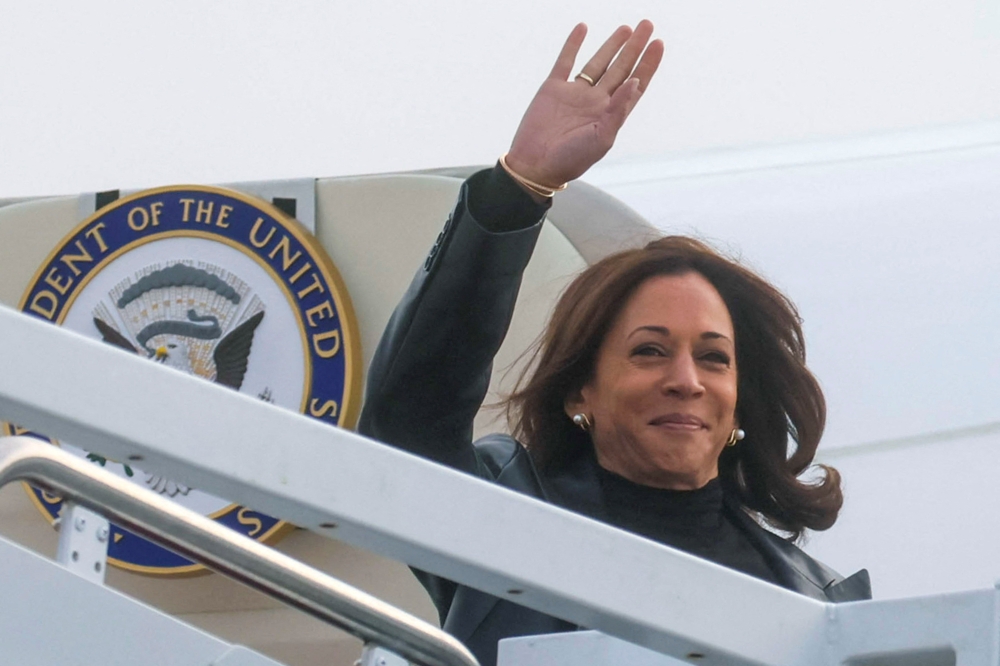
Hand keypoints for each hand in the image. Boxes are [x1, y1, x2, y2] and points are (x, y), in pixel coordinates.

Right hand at [505, 21, 662, 189]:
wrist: (535, 165)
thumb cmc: (570, 160)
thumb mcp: (601, 139)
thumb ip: (618, 111)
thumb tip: (635, 82)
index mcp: (610, 115)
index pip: (635, 84)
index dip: (648, 65)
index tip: (658, 43)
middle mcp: (595, 102)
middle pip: (620, 69)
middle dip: (634, 48)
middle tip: (648, 25)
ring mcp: (574, 94)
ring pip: (597, 63)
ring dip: (611, 45)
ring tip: (627, 28)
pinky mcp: (553, 89)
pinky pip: (565, 61)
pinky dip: (573, 44)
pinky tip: (583, 28)